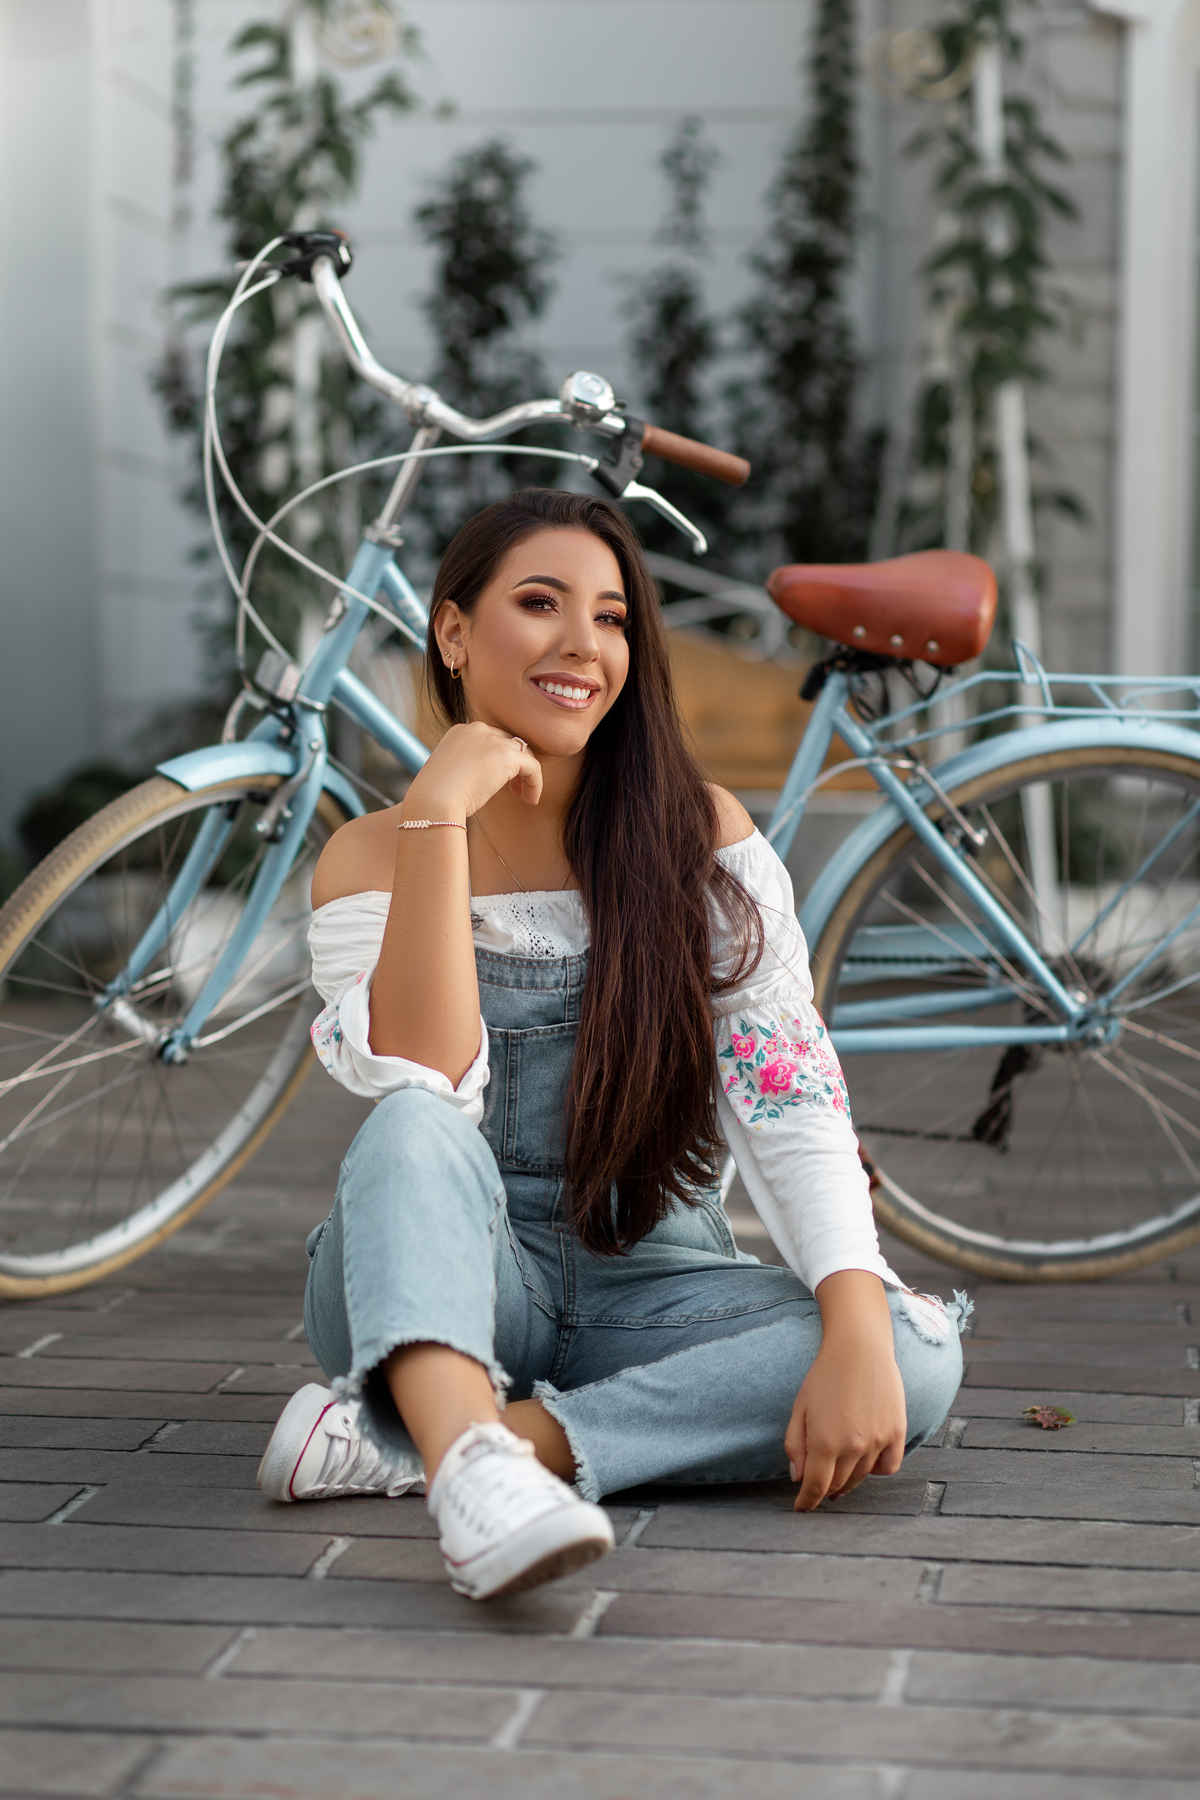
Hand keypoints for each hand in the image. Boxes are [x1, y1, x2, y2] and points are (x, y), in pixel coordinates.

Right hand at [399, 721, 541, 822]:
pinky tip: (531, 800)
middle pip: (509, 743)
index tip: (496, 781)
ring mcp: (493, 740)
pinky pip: (533, 767)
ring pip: (523, 754)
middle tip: (513, 790)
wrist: (433, 801)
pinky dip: (535, 784)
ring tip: (524, 796)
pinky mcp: (507, 756)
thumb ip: (466, 767)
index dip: (498, 760)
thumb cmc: (435, 796)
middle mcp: (477, 730)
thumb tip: (481, 778)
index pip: (490, 739)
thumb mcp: (448, 773)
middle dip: (514, 766)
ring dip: (526, 775)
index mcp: (461, 731)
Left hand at [785, 1271, 906, 1511]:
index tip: (801, 1508)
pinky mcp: (897, 1433)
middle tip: (818, 1487)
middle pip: (838, 1485)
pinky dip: (877, 1470)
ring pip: (862, 1478)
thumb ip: (795, 1446)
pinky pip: (889, 1467)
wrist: (860, 1347)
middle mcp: (853, 1447)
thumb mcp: (800, 1408)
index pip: (814, 1487)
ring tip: (839, 1473)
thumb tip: (798, 1478)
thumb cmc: (824, 1375)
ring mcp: (878, 1441)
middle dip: (824, 1489)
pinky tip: (866, 1462)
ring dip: (848, 1480)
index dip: (806, 1502)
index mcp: (824, 1442)